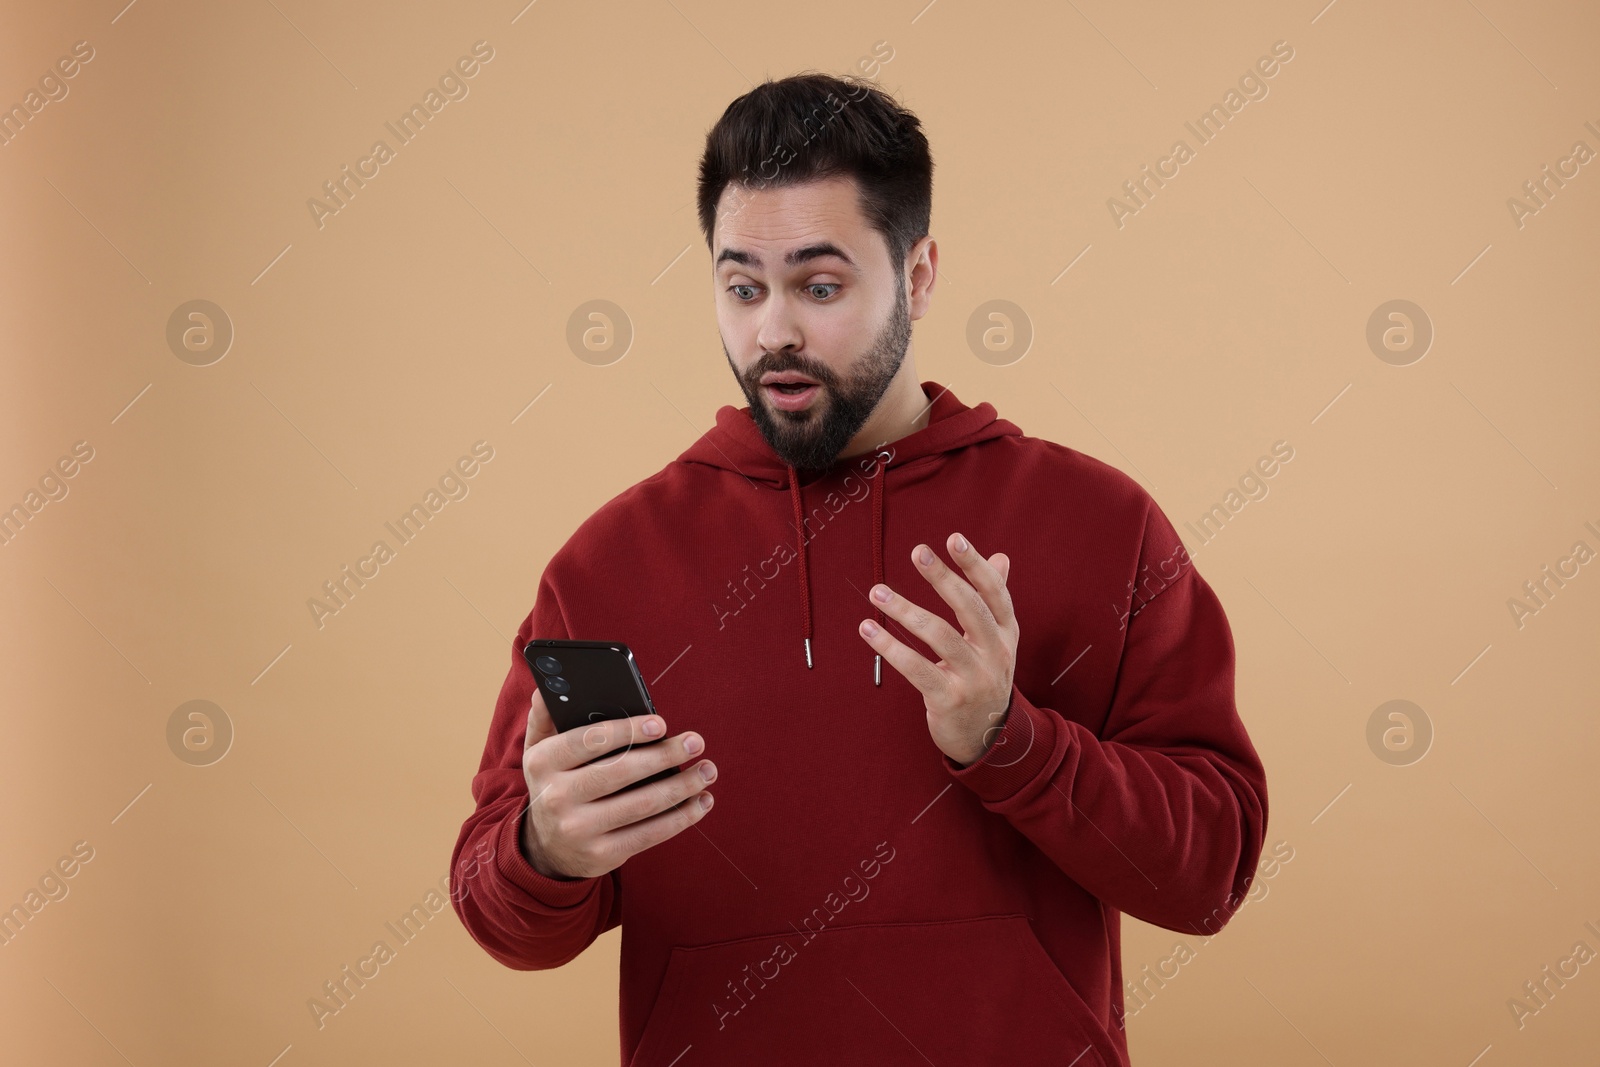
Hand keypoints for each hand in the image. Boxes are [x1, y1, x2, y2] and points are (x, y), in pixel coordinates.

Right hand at [519, 686, 715, 879]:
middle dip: (665, 755)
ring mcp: (578, 830)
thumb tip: (548, 689)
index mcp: (542, 763)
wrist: (547, 848)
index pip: (590, 740)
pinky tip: (701, 801)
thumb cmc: (555, 783)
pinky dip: (681, 817)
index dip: (629, 731)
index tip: (661, 724)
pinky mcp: (602, 855)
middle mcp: (556, 798)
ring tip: (707, 770)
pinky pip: (649, 834)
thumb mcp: (538, 750)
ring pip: (642, 804)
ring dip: (682, 786)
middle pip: (621, 772)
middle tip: (696, 742)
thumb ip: (546, 716)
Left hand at [857, 532, 1016, 766]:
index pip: (995, 593)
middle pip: (970, 608)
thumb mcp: (997, 640)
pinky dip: (889, 647)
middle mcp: (995, 653)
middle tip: (917, 551)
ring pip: (938, 635)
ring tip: (877, 591)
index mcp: (1007, 633)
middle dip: (943, 577)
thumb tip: (1001, 556)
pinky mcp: (948, 699)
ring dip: (904, 609)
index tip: (953, 538)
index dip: (975, 565)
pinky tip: (868, 628)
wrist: (987, 737)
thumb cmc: (985, 676)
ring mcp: (974, 678)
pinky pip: (916, 668)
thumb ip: (994, 600)